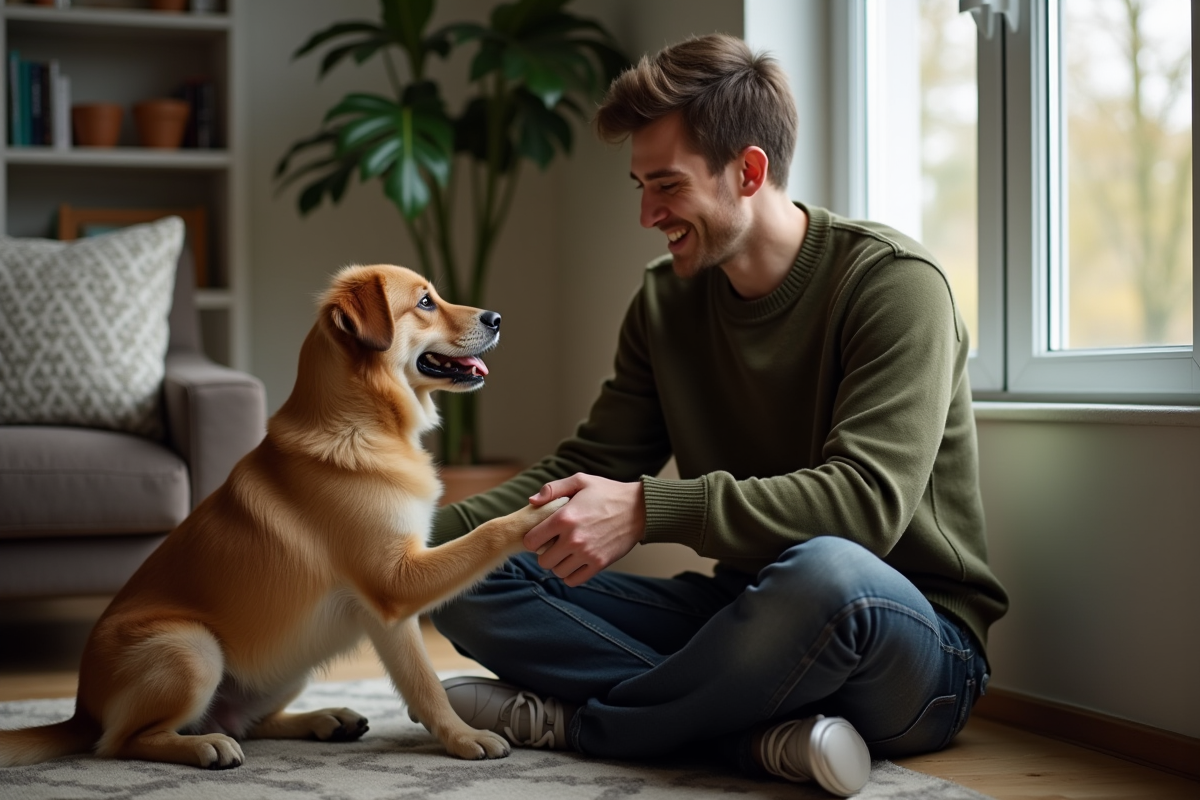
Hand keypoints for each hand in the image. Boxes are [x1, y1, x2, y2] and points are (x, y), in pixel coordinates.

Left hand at [524, 473, 645, 586]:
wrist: (639, 509)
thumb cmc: (607, 493)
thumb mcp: (580, 481)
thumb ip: (552, 489)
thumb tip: (531, 501)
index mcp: (564, 518)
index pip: (531, 541)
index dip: (533, 538)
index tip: (542, 535)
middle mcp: (573, 538)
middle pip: (543, 561)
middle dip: (545, 554)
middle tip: (554, 545)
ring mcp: (587, 553)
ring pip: (558, 572)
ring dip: (559, 564)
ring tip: (566, 553)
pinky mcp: (599, 564)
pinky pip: (574, 580)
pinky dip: (571, 574)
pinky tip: (576, 562)